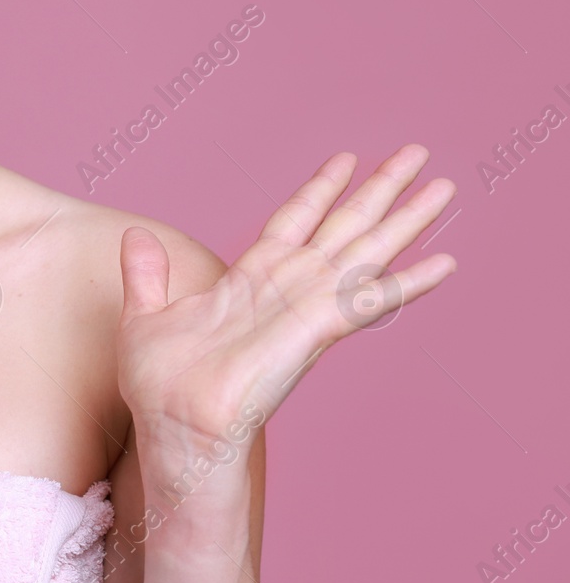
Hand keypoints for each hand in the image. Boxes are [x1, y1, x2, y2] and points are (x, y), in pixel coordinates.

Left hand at [115, 144, 456, 461]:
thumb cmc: (161, 387)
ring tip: (445, 187)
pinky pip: (368, 298)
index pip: (292, 222)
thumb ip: (146, 275)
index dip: (318, 190)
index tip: (346, 159)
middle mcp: (286, 289)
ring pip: (365, 250)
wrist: (174, 428)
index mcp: (249, 281)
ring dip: (406, 219)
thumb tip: (136, 235)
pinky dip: (407, 281)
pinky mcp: (315, 332)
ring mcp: (305, 309)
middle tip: (417, 153)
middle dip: (379, 190)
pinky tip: (444, 263)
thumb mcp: (145, 315)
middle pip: (342, 226)